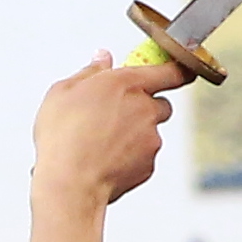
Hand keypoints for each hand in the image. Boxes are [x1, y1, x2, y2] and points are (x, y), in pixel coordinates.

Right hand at [32, 54, 183, 212]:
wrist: (69, 183)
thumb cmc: (62, 136)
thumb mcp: (63, 92)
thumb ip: (89, 72)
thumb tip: (102, 59)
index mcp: (127, 84)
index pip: (170, 71)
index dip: (177, 71)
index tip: (179, 72)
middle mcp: (145, 109)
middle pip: (160, 104)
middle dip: (145, 108)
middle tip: (117, 116)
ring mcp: (151, 138)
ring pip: (151, 133)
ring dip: (134, 135)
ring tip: (101, 144)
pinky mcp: (148, 165)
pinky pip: (144, 157)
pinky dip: (129, 158)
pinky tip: (104, 160)